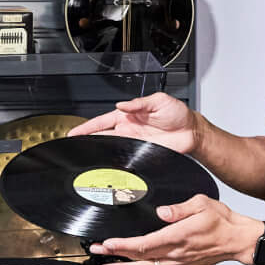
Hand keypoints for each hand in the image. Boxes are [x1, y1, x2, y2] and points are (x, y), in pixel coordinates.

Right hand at [67, 92, 197, 153]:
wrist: (190, 132)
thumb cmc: (178, 114)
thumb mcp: (158, 101)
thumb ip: (139, 103)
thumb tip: (122, 105)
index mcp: (128, 115)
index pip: (102, 121)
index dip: (87, 127)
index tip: (74, 132)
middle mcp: (128, 129)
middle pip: (102, 136)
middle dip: (87, 140)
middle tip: (74, 146)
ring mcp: (134, 142)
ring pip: (111, 148)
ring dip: (99, 151)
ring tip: (85, 155)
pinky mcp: (142, 153)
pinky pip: (126, 157)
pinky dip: (116, 160)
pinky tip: (108, 164)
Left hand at [90, 194, 261, 264]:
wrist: (237, 240)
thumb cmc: (222, 222)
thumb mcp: (202, 204)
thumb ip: (179, 208)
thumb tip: (162, 211)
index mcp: (179, 237)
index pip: (145, 244)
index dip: (123, 246)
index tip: (108, 244)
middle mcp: (176, 253)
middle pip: (140, 259)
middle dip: (116, 259)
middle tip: (98, 258)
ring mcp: (178, 263)